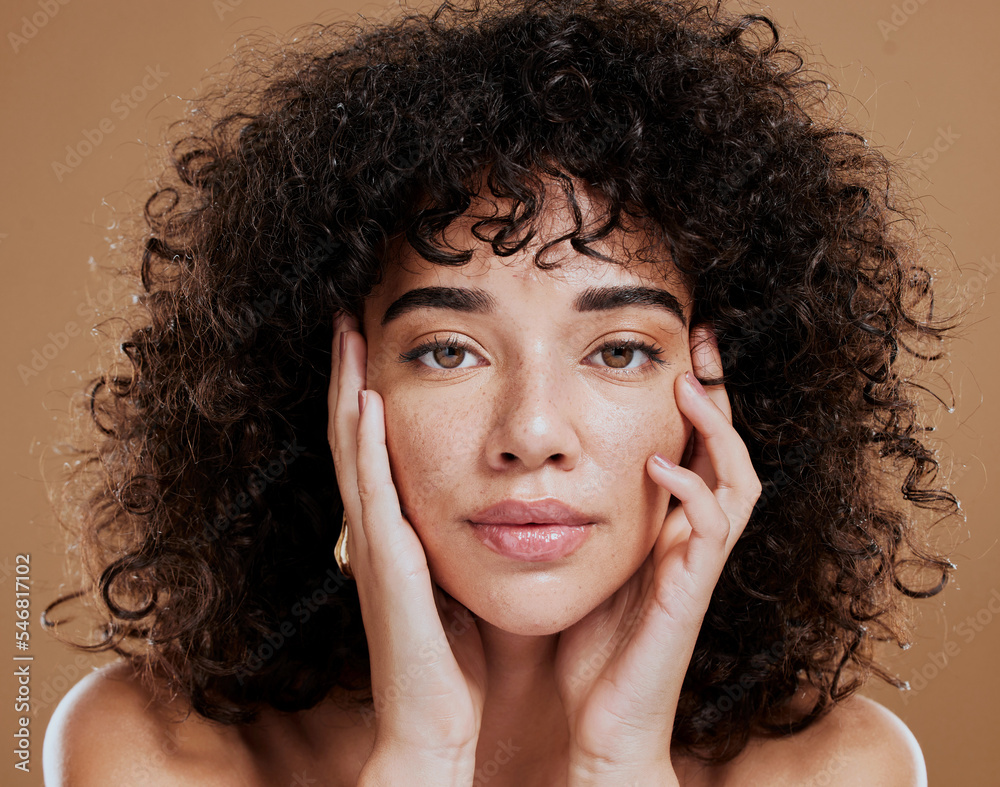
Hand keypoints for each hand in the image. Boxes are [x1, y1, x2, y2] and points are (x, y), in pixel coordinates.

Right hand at [328, 311, 486, 776]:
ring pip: (352, 452)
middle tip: (347, 315)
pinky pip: (373, 494)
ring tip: (348, 334)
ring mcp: (375, 546)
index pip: (375, 446)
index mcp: (395, 531)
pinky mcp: (386, 566)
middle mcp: (376, 530)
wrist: (438, 726)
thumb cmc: (454, 661)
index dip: (366, 391)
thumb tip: (485, 499)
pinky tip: (365, 399)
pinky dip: (365, 444)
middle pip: (352, 435)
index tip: (374, 338)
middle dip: (347, 373)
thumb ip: (457, 540)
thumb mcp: (458, 582)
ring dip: (346, 389)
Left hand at [555, 325, 761, 784]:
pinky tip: (658, 465)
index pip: (692, 447)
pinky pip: (713, 530)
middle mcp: (692, 540)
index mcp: (667, 527)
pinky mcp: (691, 592)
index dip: (692, 397)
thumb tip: (535, 462)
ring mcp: (697, 565)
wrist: (601, 722)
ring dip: (717, 430)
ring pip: (739, 481)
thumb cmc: (589, 644)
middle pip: (729, 450)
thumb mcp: (582, 561)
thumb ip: (577, 515)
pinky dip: (692, 491)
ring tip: (688, 387)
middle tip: (702, 341)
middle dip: (719, 394)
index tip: (675, 345)